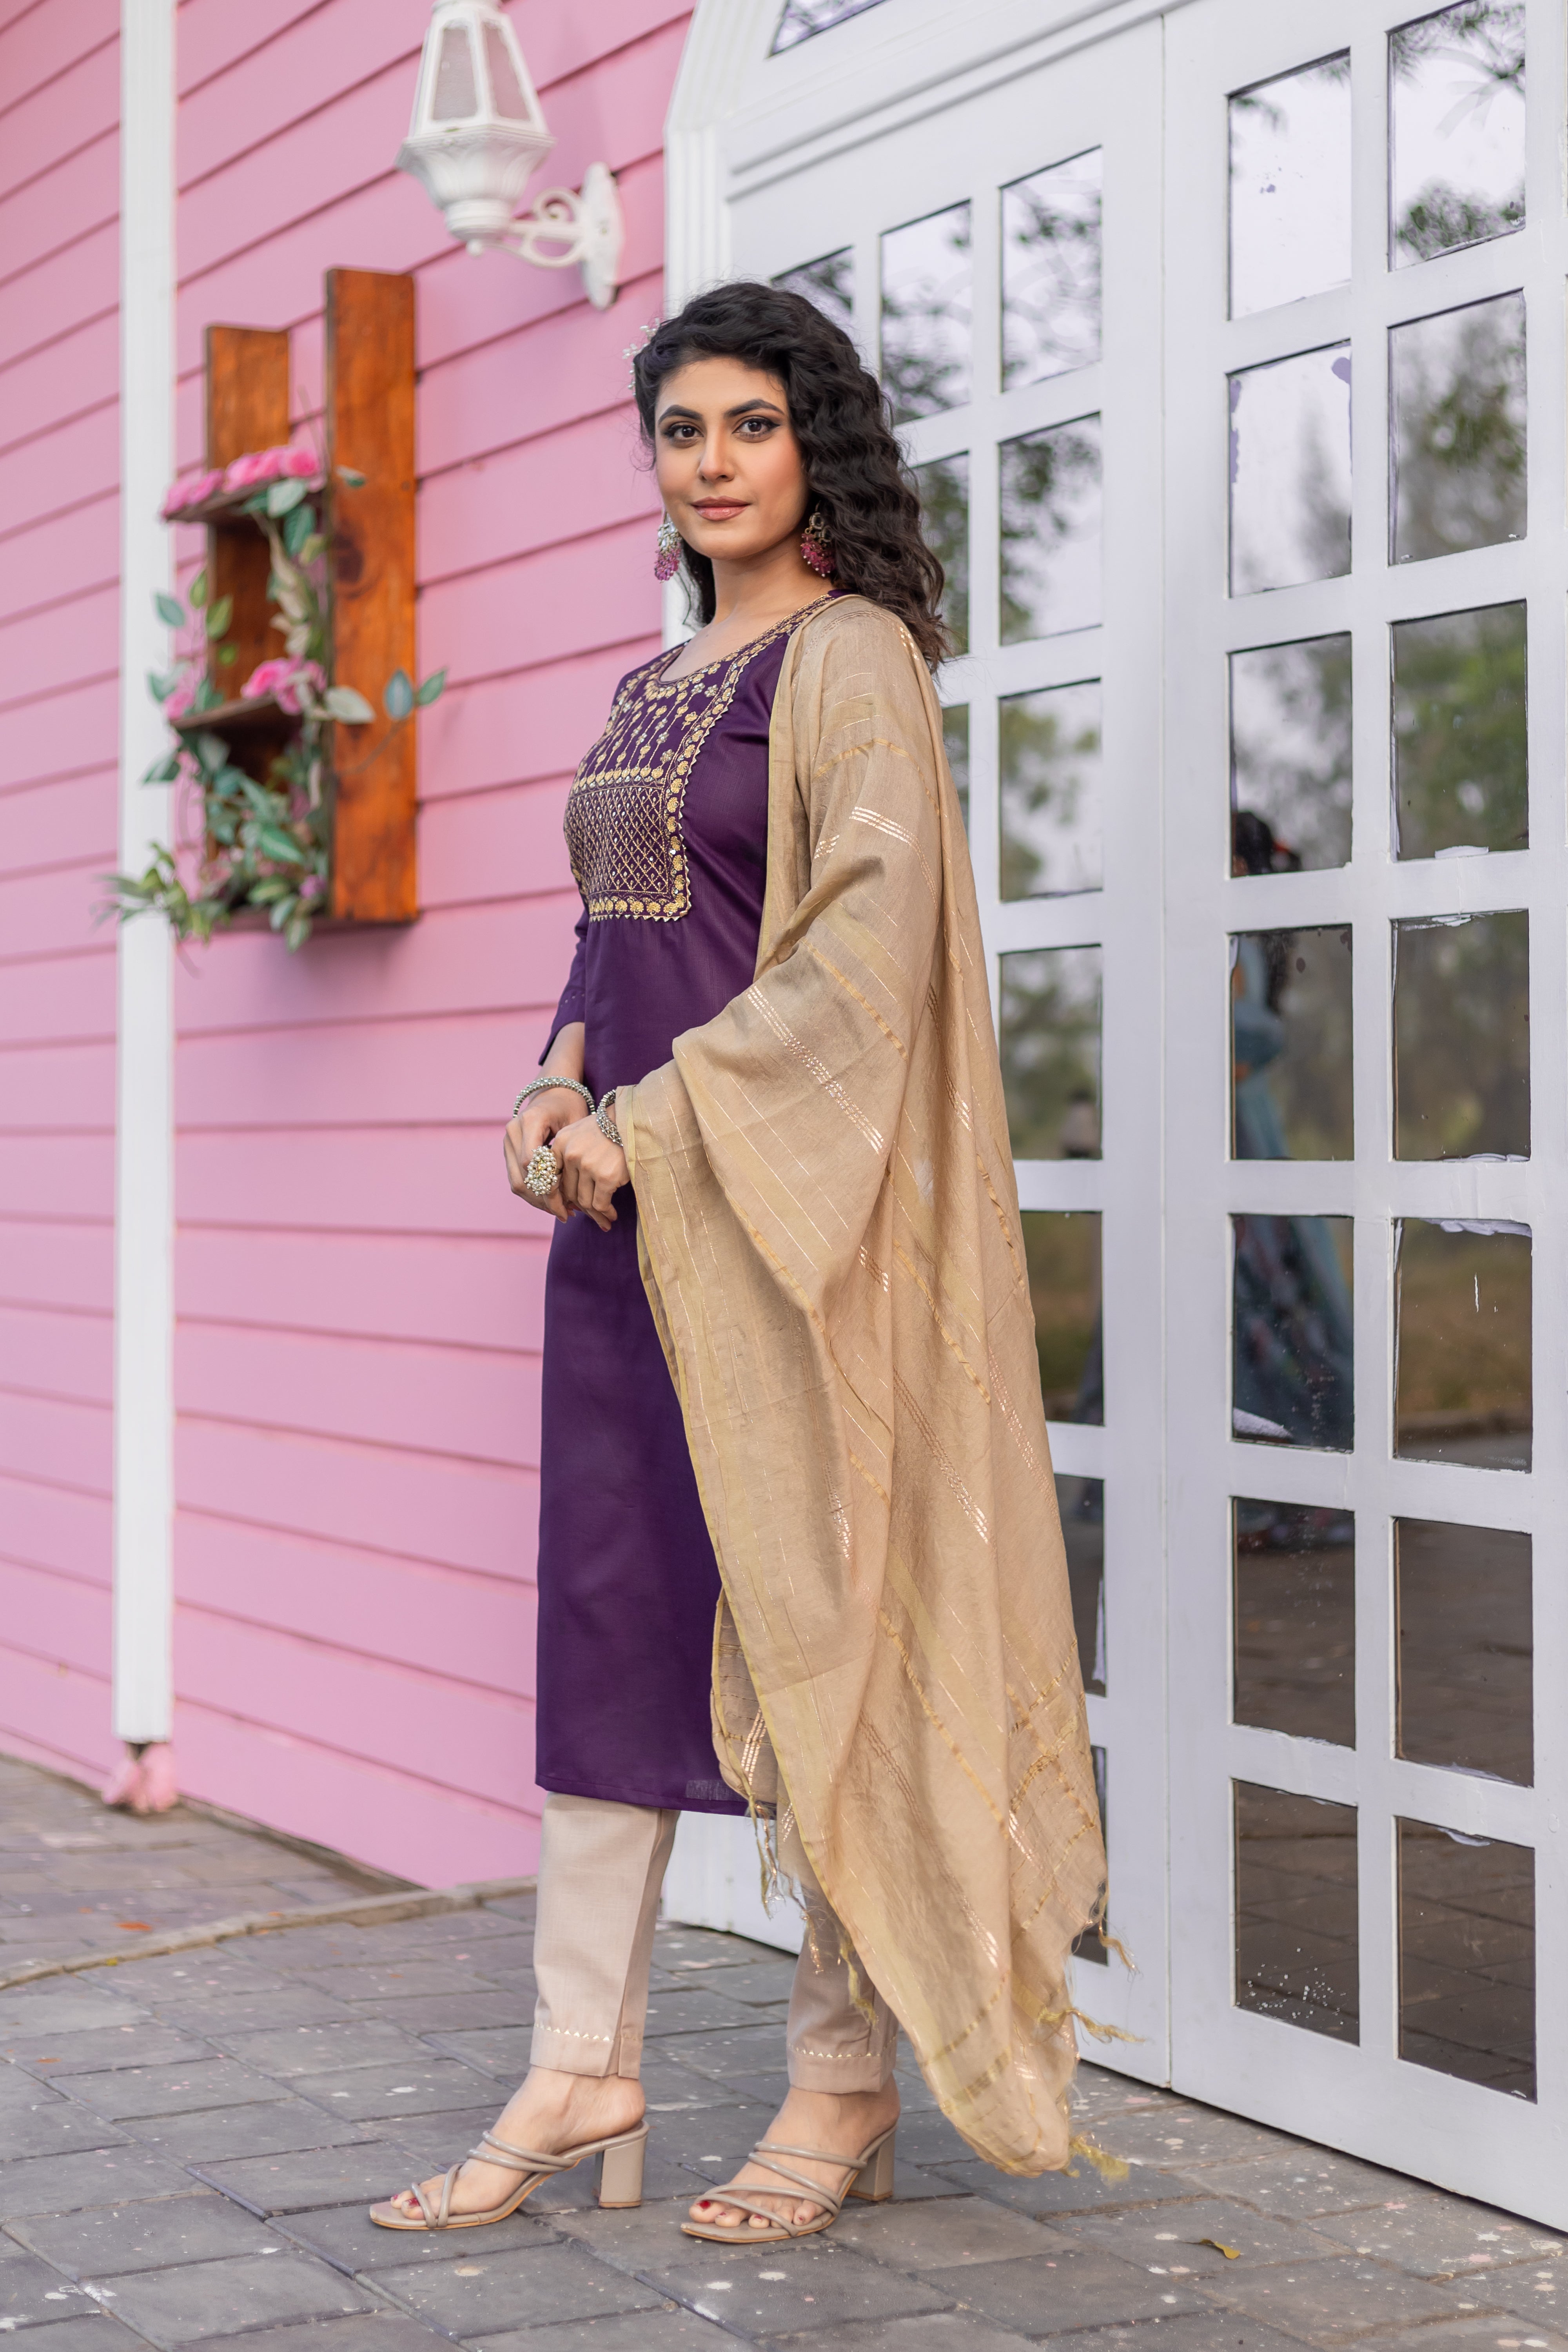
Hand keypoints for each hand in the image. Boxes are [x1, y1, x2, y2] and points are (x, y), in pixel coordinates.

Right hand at [504, 1081, 585, 1220]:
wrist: (554, 1093)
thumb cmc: (570, 1107)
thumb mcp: (576, 1124)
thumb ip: (569, 1153)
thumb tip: (569, 1193)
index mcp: (530, 1121)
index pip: (533, 1163)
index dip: (548, 1186)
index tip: (569, 1203)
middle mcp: (513, 1131)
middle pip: (522, 1177)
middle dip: (544, 1200)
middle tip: (565, 1214)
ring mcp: (507, 1141)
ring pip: (517, 1183)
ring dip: (538, 1201)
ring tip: (561, 1212)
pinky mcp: (508, 1151)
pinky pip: (517, 1179)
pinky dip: (534, 1194)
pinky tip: (552, 1203)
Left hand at [553, 1114, 628, 1230]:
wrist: (634, 1121)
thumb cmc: (609, 1129)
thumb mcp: (580, 1135)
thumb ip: (568, 1156)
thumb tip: (565, 1193)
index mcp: (560, 1143)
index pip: (550, 1178)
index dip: (555, 1199)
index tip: (563, 1210)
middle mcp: (570, 1154)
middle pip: (569, 1192)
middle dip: (579, 1209)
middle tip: (590, 1216)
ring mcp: (587, 1166)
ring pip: (584, 1201)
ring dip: (594, 1214)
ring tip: (605, 1219)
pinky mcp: (605, 1176)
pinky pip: (600, 1203)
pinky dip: (605, 1213)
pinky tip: (611, 1215)